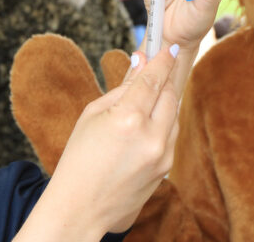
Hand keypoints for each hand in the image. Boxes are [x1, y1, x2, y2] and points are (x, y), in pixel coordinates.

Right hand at [16, 46, 179, 239]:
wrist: (81, 206)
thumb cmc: (79, 158)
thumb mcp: (92, 115)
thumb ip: (122, 88)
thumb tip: (141, 63)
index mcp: (128, 119)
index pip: (153, 79)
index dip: (162, 59)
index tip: (170, 45)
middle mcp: (151, 137)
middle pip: (170, 94)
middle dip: (167, 77)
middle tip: (163, 62)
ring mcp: (162, 156)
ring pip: (174, 114)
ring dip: (166, 100)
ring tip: (151, 93)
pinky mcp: (167, 169)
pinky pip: (171, 135)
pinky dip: (164, 122)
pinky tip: (149, 120)